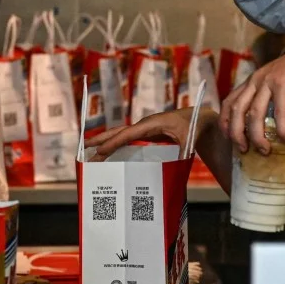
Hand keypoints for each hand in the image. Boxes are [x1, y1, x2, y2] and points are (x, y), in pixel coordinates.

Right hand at [84, 107, 216, 160]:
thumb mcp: (189, 139)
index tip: (100, 151)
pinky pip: (128, 140)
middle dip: (101, 140)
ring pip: (121, 135)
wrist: (200, 119)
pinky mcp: (147, 135)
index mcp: (152, 124)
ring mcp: (145, 130)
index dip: (114, 142)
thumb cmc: (194, 127)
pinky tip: (110, 156)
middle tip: (84, 148)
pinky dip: (116, 146)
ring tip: (91, 154)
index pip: (129, 133)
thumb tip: (173, 165)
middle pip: (118, 132)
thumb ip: (180, 151)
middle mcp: (145, 125)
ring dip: (106, 143)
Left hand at [220, 37, 284, 154]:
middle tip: (242, 149)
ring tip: (264, 149)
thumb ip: (272, 104)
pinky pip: (278, 112)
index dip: (225, 121)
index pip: (229, 102)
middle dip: (236, 132)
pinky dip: (282, 128)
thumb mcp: (278, 88)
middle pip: (237, 110)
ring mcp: (267, 82)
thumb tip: (275, 125)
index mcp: (251, 82)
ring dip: (257, 135)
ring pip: (255, 113)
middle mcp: (255, 81)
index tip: (228, 137)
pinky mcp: (282, 85)